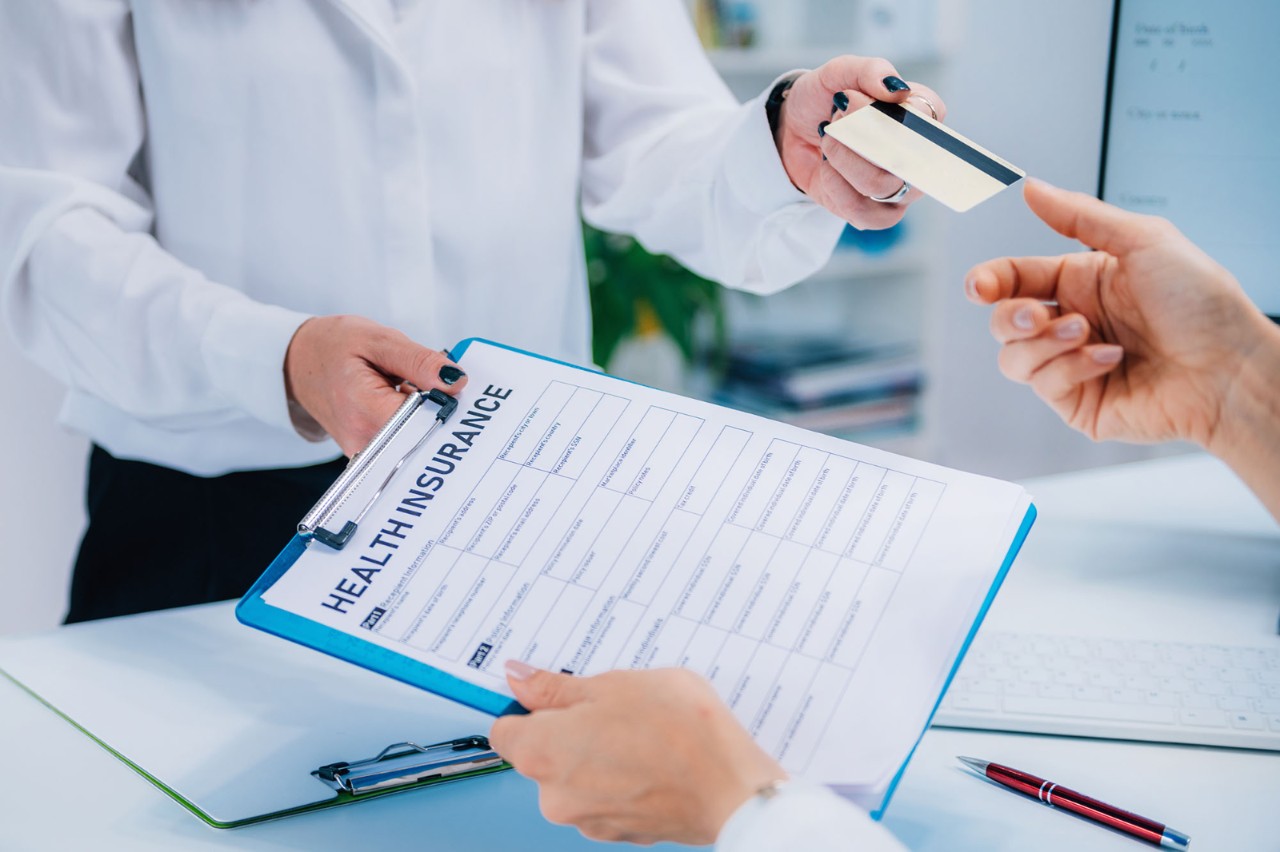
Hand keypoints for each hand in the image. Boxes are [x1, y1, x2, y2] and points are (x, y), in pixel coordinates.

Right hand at [283, 315, 466, 454]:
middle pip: (424, 437)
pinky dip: (413, 424)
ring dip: (425, 417)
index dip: (446, 404)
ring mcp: (365, 454)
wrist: (298, 363)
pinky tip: (406, 404)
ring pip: (416, 442)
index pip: (426, 421)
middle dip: (438, 411)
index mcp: (366, 410)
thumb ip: (420, 361)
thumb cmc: (333, 347)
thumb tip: (456, 381)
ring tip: (408, 389)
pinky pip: (404, 444)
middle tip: (435, 384)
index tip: (452, 388)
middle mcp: (365, 441)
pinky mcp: (369, 456)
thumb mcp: (379, 340)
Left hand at [489, 662, 784, 845]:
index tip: (550, 694)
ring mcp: (586, 820)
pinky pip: (605, 797)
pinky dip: (621, 779)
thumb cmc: (679, 732)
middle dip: (571, 729)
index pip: (505, 728)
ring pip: (577, 776)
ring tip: (643, 733)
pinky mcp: (617, 833)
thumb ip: (557, 686)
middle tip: (614, 707)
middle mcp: (554, 796)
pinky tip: (653, 761)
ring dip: (598, 755)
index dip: (529, 706)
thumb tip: (519, 678)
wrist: (732, 789)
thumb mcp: (615, 684)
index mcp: (543, 752)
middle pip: (543, 753)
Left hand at [776, 56, 945, 228]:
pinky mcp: (873, 214)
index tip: (852, 97)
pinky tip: (826, 167)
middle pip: (908, 155)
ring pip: (881, 184)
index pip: (929, 114)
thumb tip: (896, 91)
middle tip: (835, 116)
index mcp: (919, 116)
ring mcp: (898, 189)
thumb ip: (870, 71)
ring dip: (844, 158)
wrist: (790, 132)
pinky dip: (835, 184)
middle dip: (861, 134)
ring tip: (828, 140)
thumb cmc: (822, 100)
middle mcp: (917, 155)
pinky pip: (861, 210)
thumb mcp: (839, 73)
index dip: (889, 108)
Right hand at [966, 178, 1272, 448]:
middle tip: (1036, 315)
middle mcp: (1072, 322)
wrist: (1230, 369)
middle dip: (1012, 317)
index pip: (1015, 278)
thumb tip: (1032, 189)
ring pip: (1013, 358)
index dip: (989, 280)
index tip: (979, 286)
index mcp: (1081, 282)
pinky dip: (1072, 367)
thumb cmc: (1203, 305)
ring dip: (1046, 343)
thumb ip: (1078, 215)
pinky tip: (1111, 358)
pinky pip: (1044, 384)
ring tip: (1089, 334)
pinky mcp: (1077, 402)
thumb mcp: (1144, 241)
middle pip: (1003, 320)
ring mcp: (1072, 365)